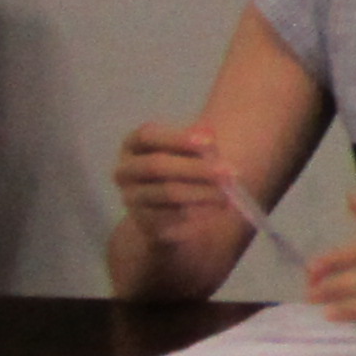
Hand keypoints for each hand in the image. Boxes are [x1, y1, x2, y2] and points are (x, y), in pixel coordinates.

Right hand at [112, 122, 232, 238]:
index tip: (210, 141)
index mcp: (132, 145)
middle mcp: (125, 171)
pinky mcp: (143, 222)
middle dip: (196, 168)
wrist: (163, 208)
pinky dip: (196, 212)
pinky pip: (171, 217)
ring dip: (202, 192)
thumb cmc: (179, 167)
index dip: (177, 138)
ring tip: (228, 193)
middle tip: (230, 172)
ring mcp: (131, 198)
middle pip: (156, 165)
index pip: (146, 136)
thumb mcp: (188, 151)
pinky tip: (216, 209)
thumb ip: (198, 142)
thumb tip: (209, 133)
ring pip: (167, 193)